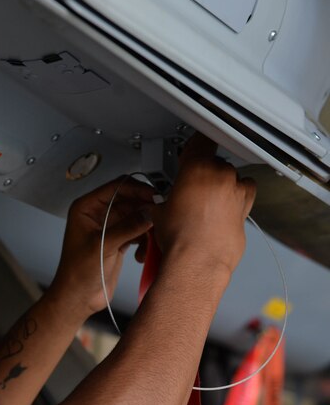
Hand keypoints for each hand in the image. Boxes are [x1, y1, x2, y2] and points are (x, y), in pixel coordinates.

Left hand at [49, 177, 155, 316]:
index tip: (155, 196)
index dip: (137, 189)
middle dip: (146, 208)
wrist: (79, 298)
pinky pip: (139, 231)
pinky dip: (145, 239)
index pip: (116, 187)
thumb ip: (127, 227)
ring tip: (153, 237)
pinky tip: (143, 253)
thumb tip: (149, 212)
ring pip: (137, 216)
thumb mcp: (102, 246)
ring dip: (147, 226)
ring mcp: (110, 227)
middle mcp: (98, 214)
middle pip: (130, 200)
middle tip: (161, 216)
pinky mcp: (120, 240)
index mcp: (86, 208)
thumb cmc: (78, 273)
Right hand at [152, 134, 255, 273]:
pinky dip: (234, 199)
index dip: (196, 143)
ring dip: (221, 185)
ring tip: (204, 201)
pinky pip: (244, 195)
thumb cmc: (180, 239)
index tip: (193, 145)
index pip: (201, 141)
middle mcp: (221, 176)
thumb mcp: (158, 213)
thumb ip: (162, 201)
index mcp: (198, 169)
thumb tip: (157, 206)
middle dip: (203, 173)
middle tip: (188, 189)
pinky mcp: (246, 210)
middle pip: (215, 163)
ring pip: (232, 178)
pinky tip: (221, 209)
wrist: (196, 263)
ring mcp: (237, 192)